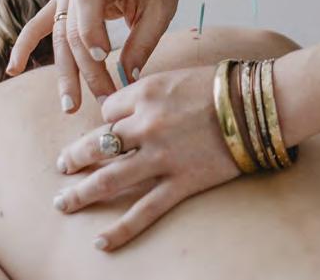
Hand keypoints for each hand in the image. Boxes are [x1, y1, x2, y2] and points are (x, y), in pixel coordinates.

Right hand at [6, 0, 184, 110]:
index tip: (107, 63)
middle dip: (87, 70)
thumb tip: (126, 80)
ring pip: (60, 38)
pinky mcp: (62, 2)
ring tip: (70, 105)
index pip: (87, 7)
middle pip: (73, 31)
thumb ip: (142, 43)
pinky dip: (25, 46)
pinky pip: (40, 25)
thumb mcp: (160, 11)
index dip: (93, 38)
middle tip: (103, 100)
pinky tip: (13, 69)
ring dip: (66, 73)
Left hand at [52, 64, 239, 250]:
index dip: (107, 119)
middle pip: (96, 144)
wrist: (257, 104)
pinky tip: (101, 242)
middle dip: (74, 158)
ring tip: (62, 203)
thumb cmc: (221, 85)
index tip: (110, 126)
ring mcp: (162, 156)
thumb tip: (127, 109)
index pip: (108, 111)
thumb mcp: (178, 77)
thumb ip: (150, 93)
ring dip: (80, 193)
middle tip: (62, 166)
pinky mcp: (180, 182)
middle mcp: (147, 124)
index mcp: (147, 93)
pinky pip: (143, 211)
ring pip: (108, 180)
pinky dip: (120, 230)